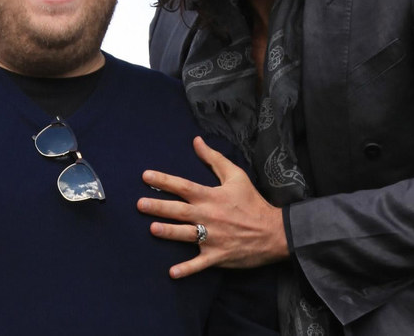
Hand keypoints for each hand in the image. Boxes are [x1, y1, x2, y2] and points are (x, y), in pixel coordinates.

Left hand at [137, 136, 288, 278]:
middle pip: (179, 210)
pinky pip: (199, 264)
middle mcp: (209, 216)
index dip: (164, 180)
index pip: (184, 186)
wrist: (274, 232)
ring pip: (186, 235)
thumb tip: (196, 141)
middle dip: (158, 207)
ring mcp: (213, 237)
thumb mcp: (236, 176)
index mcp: (212, 197)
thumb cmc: (253, 202)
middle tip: (139, 204)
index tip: (146, 176)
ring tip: (152, 229)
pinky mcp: (218, 255)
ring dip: (169, 232)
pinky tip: (172, 273)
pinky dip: (187, 269)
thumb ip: (214, 158)